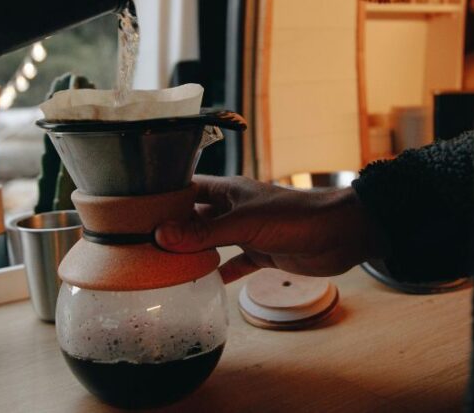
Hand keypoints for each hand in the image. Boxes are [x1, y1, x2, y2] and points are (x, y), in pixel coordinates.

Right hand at [154, 175, 382, 283]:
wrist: (341, 233)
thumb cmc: (297, 216)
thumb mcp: (246, 223)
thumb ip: (205, 231)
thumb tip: (161, 236)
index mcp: (228, 190)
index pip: (185, 188)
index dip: (161, 197)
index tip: (131, 211)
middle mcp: (233, 208)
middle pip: (193, 217)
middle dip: (170, 229)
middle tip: (138, 245)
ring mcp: (246, 231)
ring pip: (209, 242)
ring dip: (190, 253)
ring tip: (160, 267)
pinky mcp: (261, 253)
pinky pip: (233, 263)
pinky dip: (218, 273)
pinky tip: (200, 285)